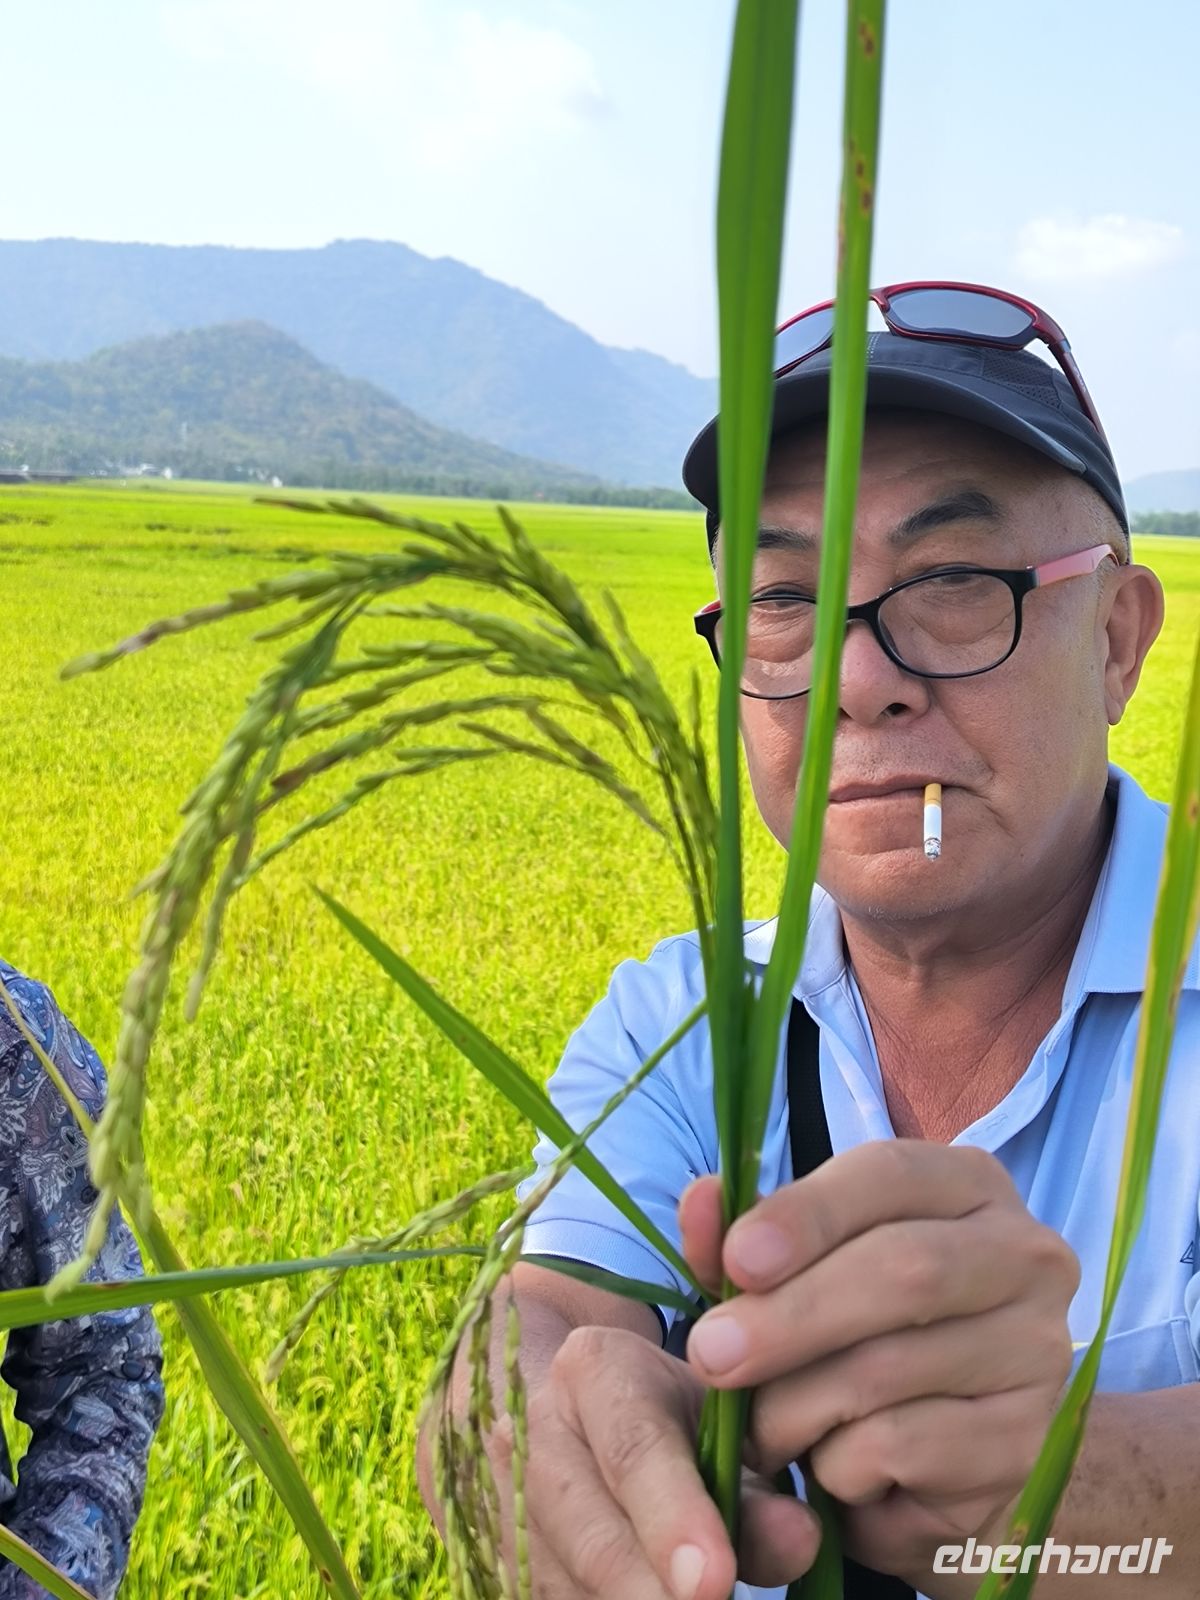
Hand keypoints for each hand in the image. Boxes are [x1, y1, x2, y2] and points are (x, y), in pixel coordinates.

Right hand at [483, 1322, 820, 1597]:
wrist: (545, 1402)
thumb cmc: (654, 1411)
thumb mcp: (705, 1420)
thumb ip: (754, 1483)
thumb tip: (800, 1538)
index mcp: (592, 1369)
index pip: (634, 1448)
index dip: (674, 1518)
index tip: (715, 1580)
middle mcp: (529, 1432)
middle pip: (590, 1533)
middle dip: (650, 1592)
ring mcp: (498, 1501)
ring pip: (564, 1587)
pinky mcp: (492, 1561)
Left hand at [679, 1141, 1079, 1586]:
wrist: (934, 1452)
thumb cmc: (851, 1330)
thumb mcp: (792, 1270)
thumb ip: (739, 1235)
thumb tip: (700, 1199)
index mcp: (967, 1185)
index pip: (890, 1173)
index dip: (808, 1213)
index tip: (737, 1260)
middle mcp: (1025, 1256)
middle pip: (904, 1271)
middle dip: (790, 1315)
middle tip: (710, 1355)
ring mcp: (1038, 1352)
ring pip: (893, 1369)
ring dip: (796, 1404)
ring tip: (757, 1426)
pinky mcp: (1024, 1445)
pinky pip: (904, 1449)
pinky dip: (837, 1463)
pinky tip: (826, 1466)